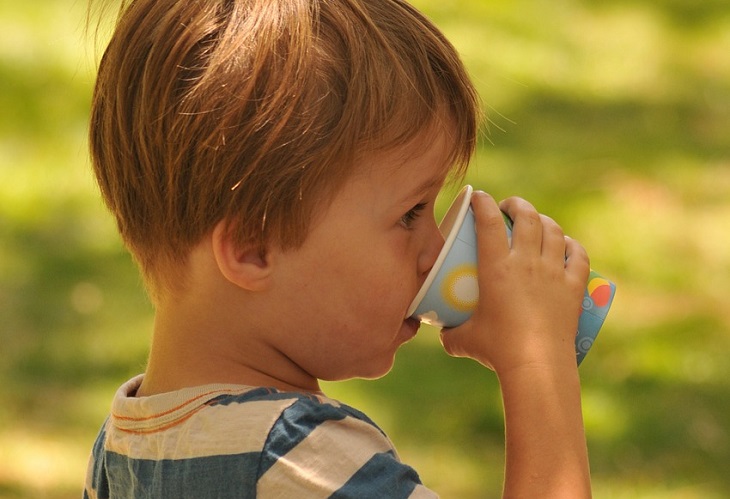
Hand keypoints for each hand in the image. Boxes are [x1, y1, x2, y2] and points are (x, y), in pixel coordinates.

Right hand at [440, 191, 589, 373]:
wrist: (537, 365)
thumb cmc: (497, 351)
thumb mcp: (463, 340)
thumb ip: (448, 332)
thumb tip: (440, 331)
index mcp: (497, 268)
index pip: (488, 221)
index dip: (482, 202)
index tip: (478, 197)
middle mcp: (527, 262)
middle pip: (526, 217)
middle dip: (517, 205)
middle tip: (508, 207)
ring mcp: (554, 272)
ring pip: (553, 230)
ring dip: (543, 220)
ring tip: (535, 221)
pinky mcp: (573, 287)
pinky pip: (578, 255)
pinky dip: (571, 244)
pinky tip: (565, 244)